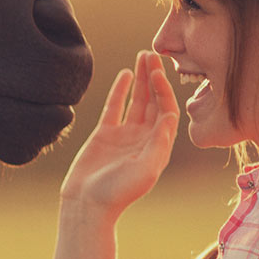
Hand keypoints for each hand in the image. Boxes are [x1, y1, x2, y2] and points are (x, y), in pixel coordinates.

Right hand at [60, 50, 179, 218]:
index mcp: (158, 147)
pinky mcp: (105, 134)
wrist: (87, 204)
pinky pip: (115, 106)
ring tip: (143, 56)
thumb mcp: (144, 169)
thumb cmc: (117, 192)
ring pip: (137, 101)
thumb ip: (159, 143)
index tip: (159, 73)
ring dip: (141, 80)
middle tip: (154, 55)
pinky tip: (126, 73)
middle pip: (154, 102)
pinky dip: (121, 90)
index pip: (166, 111)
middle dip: (155, 78)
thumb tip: (171, 115)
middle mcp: (145, 138)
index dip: (164, 91)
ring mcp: (125, 135)